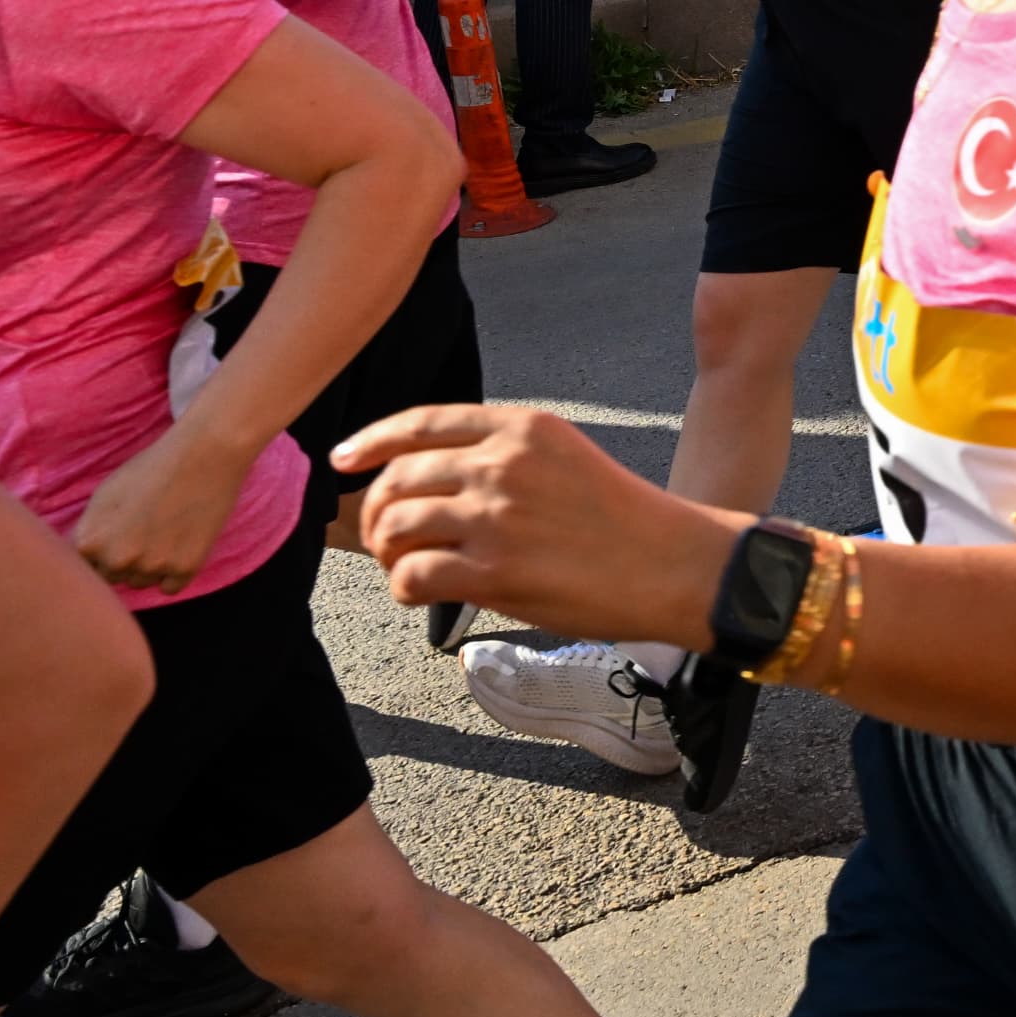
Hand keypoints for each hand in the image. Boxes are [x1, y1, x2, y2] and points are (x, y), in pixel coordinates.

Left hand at [71, 419, 262, 593]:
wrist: (204, 454)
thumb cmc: (151, 469)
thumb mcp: (104, 497)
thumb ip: (89, 532)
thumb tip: (84, 560)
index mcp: (90, 541)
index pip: (83, 567)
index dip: (100, 551)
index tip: (115, 535)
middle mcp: (116, 560)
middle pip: (112, 577)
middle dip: (124, 560)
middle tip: (144, 529)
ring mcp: (151, 567)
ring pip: (142, 582)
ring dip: (150, 566)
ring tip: (166, 530)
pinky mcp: (185, 569)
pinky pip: (170, 587)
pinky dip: (175, 572)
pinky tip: (181, 542)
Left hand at [343, 403, 741, 648]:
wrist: (671, 564)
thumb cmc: (622, 518)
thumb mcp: (564, 457)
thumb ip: (502, 457)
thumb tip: (424, 482)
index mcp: (522, 427)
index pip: (421, 422)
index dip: (371, 441)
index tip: (343, 459)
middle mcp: (503, 463)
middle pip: (398, 478)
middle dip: (375, 511)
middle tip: (383, 539)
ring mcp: (496, 516)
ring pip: (394, 526)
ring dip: (387, 552)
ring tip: (405, 568)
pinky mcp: (494, 571)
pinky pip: (412, 575)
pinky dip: (404, 587)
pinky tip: (421, 594)